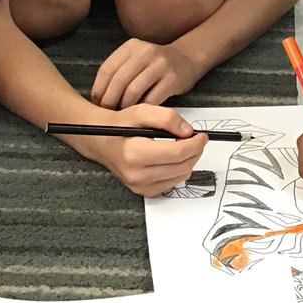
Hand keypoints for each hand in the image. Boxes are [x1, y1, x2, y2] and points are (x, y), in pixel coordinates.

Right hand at [76, 103, 207, 196]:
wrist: (101, 142)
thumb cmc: (120, 125)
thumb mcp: (142, 111)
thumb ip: (167, 118)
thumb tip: (187, 131)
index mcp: (135, 154)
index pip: (177, 153)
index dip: (195, 144)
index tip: (202, 135)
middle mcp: (136, 174)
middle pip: (181, 166)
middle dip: (194, 152)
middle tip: (195, 139)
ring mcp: (139, 186)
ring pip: (179, 177)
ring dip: (188, 161)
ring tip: (183, 147)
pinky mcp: (142, 192)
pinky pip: (171, 184)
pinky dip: (178, 171)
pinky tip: (173, 159)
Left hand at [91, 39, 206, 108]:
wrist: (187, 58)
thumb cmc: (156, 64)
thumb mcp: (136, 58)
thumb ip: (119, 71)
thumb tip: (99, 98)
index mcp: (131, 46)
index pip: (107, 69)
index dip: (99, 89)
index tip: (97, 103)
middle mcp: (145, 52)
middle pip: (119, 81)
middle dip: (110, 101)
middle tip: (108, 113)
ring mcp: (160, 65)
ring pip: (133, 91)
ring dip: (125, 107)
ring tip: (123, 115)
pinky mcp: (172, 79)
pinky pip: (152, 100)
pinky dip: (143, 110)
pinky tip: (140, 114)